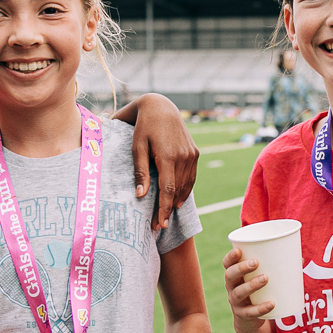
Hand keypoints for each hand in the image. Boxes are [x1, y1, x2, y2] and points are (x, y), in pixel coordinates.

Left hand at [127, 93, 199, 230]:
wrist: (160, 107)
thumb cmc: (143, 127)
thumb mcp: (137, 147)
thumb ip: (140, 171)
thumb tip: (140, 195)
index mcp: (168, 156)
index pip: (168, 189)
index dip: (164, 209)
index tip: (159, 224)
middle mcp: (184, 156)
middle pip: (177, 191)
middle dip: (169, 209)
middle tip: (160, 225)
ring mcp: (192, 154)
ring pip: (186, 185)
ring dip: (178, 202)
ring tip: (167, 216)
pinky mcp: (195, 153)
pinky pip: (191, 177)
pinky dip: (186, 190)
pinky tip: (178, 200)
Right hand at [221, 245, 279, 322]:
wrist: (250, 321)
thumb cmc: (258, 293)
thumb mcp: (263, 281)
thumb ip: (279, 270)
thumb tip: (301, 259)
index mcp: (235, 276)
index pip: (227, 264)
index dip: (230, 257)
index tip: (238, 251)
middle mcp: (231, 288)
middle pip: (230, 276)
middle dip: (241, 268)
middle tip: (256, 262)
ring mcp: (236, 303)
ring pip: (239, 293)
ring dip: (251, 285)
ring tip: (266, 278)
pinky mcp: (243, 316)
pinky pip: (250, 312)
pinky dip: (261, 308)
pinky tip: (271, 304)